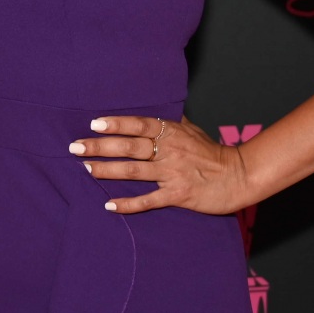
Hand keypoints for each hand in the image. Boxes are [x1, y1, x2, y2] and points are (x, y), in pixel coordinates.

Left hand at [70, 115, 252, 214]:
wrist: (238, 176)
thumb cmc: (211, 152)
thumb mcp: (191, 130)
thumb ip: (169, 121)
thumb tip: (151, 107)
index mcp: (172, 132)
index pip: (139, 125)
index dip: (116, 124)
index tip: (94, 124)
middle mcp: (170, 150)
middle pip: (130, 147)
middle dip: (100, 147)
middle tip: (75, 147)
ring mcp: (173, 173)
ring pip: (134, 171)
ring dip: (107, 171)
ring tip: (86, 169)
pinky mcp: (178, 195)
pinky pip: (149, 200)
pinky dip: (128, 203)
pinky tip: (109, 205)